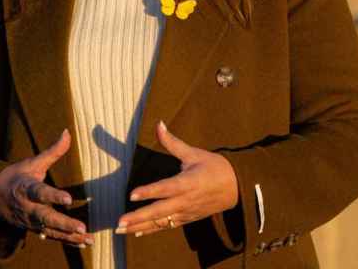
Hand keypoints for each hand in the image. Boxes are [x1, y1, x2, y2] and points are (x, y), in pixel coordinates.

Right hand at [0, 129, 91, 246]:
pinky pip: (51, 237)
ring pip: (50, 230)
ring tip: (87, 237)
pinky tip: (83, 242)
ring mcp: (30, 221)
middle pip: (45, 217)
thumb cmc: (17, 176)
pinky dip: (67, 241)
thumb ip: (53, 151)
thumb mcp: (32, 162)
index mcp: (26, 188)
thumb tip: (68, 132)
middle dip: (63, 223)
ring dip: (68, 235)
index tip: (68, 199)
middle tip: (81, 226)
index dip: (53, 196)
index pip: (40, 192)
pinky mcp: (33, 229)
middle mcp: (27, 207)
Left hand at [116, 121, 238, 236]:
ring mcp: (186, 212)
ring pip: (161, 222)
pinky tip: (136, 233)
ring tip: (120, 230)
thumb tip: (159, 124)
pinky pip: (167, 226)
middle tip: (120, 222)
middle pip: (160, 211)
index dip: (149, 191)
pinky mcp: (188, 218)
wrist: (237, 187)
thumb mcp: (194, 153)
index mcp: (188, 182)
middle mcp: (186, 200)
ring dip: (140, 227)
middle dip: (139, 217)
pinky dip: (151, 230)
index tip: (132, 195)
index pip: (166, 188)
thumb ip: (172, 142)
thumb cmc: (214, 167)